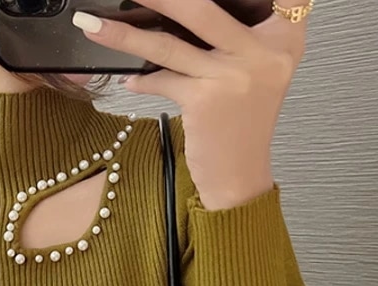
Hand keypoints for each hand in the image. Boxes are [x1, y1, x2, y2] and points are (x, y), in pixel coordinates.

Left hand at [73, 0, 307, 208]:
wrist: (240, 175)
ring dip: (125, 34)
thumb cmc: (242, 122)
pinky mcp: (204, 100)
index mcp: (284, 36)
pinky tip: (128, 78)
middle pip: (203, 6)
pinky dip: (141, 78)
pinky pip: (162, 79)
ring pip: (170, 43)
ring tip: (94, 25)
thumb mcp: (257, 71)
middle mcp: (264, 51)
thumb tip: (181, 8)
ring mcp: (233, 75)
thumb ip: (239, 36)